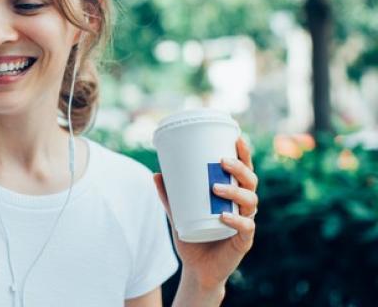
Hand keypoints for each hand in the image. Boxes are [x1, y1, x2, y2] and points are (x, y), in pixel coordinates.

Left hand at [153, 137, 257, 290]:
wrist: (198, 269)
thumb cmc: (193, 236)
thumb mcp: (178, 213)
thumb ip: (169, 195)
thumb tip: (156, 173)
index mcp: (233, 196)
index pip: (244, 171)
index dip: (244, 154)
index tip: (236, 138)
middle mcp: (244, 207)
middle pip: (251, 182)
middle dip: (240, 169)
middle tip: (222, 162)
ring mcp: (246, 223)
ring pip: (251, 202)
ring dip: (235, 192)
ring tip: (215, 188)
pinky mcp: (243, 241)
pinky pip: (246, 228)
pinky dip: (236, 221)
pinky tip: (224, 217)